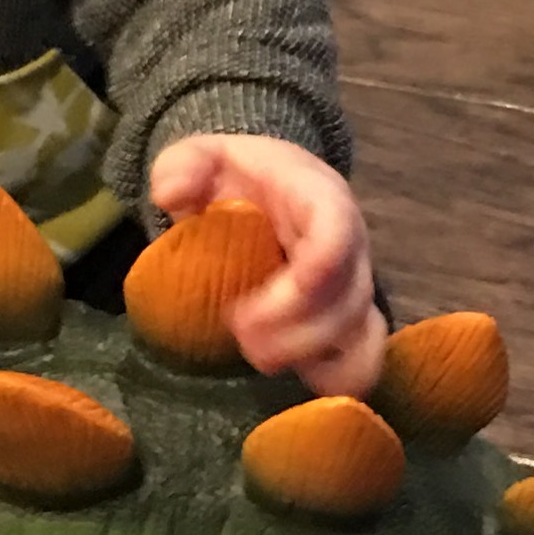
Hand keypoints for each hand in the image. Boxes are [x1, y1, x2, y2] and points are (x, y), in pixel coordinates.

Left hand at [147, 134, 386, 398]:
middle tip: (241, 340)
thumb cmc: (238, 175)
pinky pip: (364, 358)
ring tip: (259, 360)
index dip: (310, 274)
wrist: (269, 186)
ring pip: (360, 333)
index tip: (253, 308)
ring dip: (312, 357)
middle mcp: (352, 244)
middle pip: (347, 297)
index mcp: (321, 197)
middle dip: (295, 330)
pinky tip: (293, 380)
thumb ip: (183, 165)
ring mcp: (356, 285)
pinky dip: (336, 379)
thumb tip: (169, 196)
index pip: (335, 234)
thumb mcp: (204, 154)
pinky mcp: (352, 319)